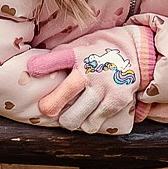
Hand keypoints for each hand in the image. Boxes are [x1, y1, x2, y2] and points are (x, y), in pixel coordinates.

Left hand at [26, 27, 155, 134]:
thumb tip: (33, 67)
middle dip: (51, 109)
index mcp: (79, 55)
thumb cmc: (98, 51)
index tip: (32, 70)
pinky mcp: (117, 101)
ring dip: (70, 120)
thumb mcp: (79, 45)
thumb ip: (59, 56)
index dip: (43, 65)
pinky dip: (88, 123)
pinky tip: (87, 115)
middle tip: (51, 110)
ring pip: (76, 119)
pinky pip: (94, 123)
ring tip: (71, 114)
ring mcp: (105, 88)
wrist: (134, 52)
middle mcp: (91, 72)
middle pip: (61, 100)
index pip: (59, 58)